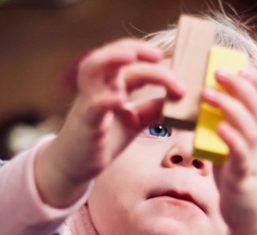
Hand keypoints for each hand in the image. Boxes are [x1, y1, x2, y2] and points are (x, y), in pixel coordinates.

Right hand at [36, 38, 184, 206]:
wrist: (77, 164)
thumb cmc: (105, 138)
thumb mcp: (135, 121)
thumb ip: (153, 109)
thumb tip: (179, 99)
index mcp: (111, 84)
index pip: (131, 63)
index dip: (152, 61)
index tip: (172, 66)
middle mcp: (98, 87)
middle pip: (111, 55)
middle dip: (133, 48)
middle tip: (158, 55)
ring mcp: (89, 102)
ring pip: (92, 69)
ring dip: (110, 58)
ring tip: (130, 56)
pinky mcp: (86, 123)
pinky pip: (92, 106)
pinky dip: (105, 100)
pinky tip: (120, 99)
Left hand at [201, 67, 256, 234]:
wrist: (253, 222)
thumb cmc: (239, 184)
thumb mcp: (234, 153)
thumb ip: (226, 133)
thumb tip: (205, 109)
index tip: (242, 64)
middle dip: (241, 86)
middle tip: (219, 70)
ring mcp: (255, 162)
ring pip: (250, 128)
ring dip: (229, 106)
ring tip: (208, 92)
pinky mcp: (244, 180)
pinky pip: (241, 156)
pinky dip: (231, 138)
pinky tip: (218, 126)